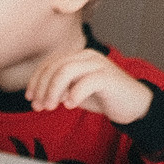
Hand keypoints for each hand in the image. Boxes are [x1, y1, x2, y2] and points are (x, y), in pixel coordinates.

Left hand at [27, 48, 155, 123]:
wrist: (134, 105)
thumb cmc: (104, 97)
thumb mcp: (76, 92)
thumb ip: (60, 89)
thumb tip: (39, 94)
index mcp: (79, 57)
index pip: (50, 63)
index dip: (36, 80)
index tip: (30, 98)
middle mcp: (88, 56)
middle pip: (55, 66)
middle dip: (42, 87)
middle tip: (38, 106)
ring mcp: (99, 64)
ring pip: (66, 70)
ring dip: (53, 90)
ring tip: (51, 107)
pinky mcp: (108, 77)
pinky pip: (86, 82)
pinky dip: (74, 94)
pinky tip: (70, 106)